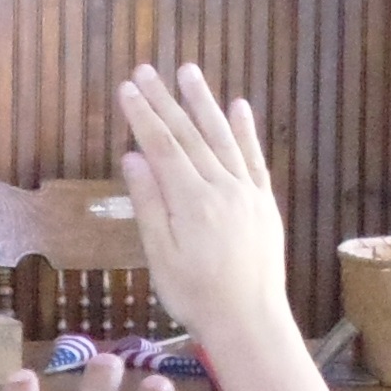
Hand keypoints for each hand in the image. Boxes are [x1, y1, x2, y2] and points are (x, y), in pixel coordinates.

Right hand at [116, 64, 296, 349]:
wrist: (249, 320)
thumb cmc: (196, 296)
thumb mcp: (161, 255)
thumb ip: (149, 203)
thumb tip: (133, 157)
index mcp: (191, 200)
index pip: (162, 147)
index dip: (143, 115)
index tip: (127, 88)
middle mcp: (221, 187)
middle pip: (189, 135)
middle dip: (165, 100)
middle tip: (147, 70)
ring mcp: (247, 192)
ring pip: (222, 137)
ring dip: (204, 103)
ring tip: (189, 72)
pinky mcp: (264, 203)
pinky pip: (254, 158)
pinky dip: (246, 131)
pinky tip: (239, 106)